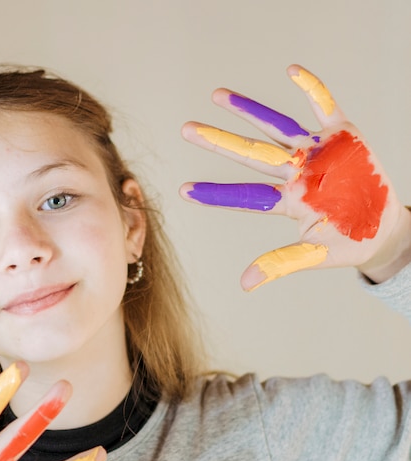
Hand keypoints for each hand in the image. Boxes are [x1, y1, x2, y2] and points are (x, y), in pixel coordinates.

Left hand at [180, 65, 410, 289]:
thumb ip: (280, 264)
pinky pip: (325, 106)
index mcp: (287, 200)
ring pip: (276, 126)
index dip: (215, 194)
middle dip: (219, 141)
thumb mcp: (314, 254)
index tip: (182, 191)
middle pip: (251, 154)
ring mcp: (317, 151)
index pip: (244, 196)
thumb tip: (244, 284)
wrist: (384, 228)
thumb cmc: (347, 241)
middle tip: (186, 130)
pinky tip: (291, 70)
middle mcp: (295, 172)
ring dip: (249, 110)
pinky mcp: (343, 135)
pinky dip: (311, 88)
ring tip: (217, 96)